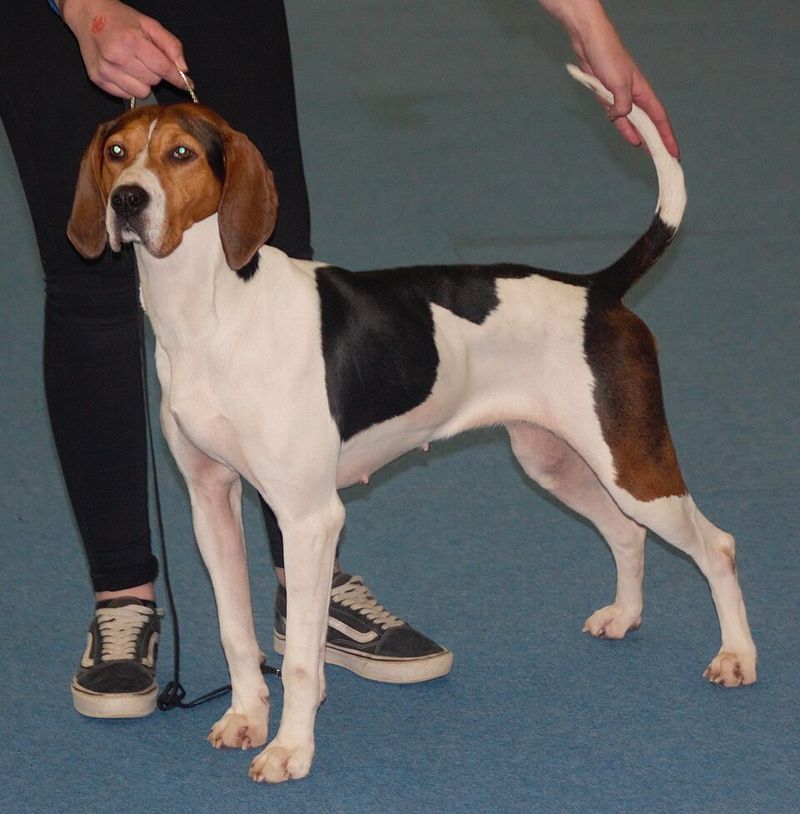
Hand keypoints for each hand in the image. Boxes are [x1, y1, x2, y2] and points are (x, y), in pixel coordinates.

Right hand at [62, 0, 187, 98]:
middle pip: (153, 81)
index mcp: (132, 41)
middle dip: (155, 73)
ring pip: (141, 92)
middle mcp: (117, 57)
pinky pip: (126, 95)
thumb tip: (183, 69)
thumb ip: (170, 45)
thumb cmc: (121, 20)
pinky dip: (129, 86)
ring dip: (142, 82)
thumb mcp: (149, 24)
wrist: (88, 15)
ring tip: (133, 65)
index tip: (187, 84)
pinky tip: (122, 71)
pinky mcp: (98, 79)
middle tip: (145, 59)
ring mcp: (106, 70)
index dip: (177, 78)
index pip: (163, 68)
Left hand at [539, 0, 678, 157]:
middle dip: (657, 140)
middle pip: (649, 124)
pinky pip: (618, 118)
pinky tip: (630, 138)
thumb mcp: (618, 83)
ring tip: (649, 152)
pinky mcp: (608, 96)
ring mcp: (621, 97)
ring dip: (641, 137)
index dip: (667, 137)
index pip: (659, 119)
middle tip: (664, 158)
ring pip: (634, 123)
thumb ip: (622, 105)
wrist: (590, 43)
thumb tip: (620, 118)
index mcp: (643, 93)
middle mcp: (635, 96)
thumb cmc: (608, 58)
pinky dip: (624, 128)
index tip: (674, 152)